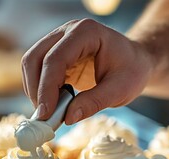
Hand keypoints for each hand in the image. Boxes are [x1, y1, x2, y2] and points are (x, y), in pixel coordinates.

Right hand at [22, 19, 152, 123]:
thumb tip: (68, 118)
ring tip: (50, 113)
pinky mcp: (56, 53)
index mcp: (86, 33)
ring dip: (35, 90)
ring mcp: (59, 40)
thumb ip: (95, 102)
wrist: (136, 62)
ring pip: (32, 63)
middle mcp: (68, 31)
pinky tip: (53, 105)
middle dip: (36, 90)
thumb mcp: (121, 90)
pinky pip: (38, 70)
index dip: (46, 88)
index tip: (45, 114)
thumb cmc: (132, 71)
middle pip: (35, 58)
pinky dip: (40, 89)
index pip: (55, 59)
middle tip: (44, 118)